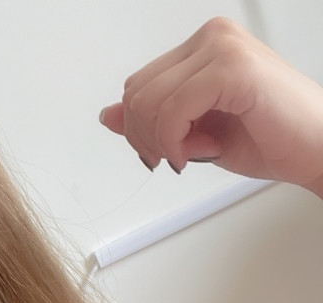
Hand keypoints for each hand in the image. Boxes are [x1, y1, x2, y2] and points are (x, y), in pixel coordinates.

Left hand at [100, 17, 322, 195]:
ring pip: (146, 101)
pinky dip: (173, 142)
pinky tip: (197, 152)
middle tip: (177, 156)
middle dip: (145, 137)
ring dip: (162, 142)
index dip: (139, 129)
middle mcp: (211, 38)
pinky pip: (171, 110)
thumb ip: (151, 121)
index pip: (138, 86)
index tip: (163, 152)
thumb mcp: (193, 134)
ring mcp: (222, 47)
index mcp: (203, 48)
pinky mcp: (232, 67)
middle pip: (135, 92)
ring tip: (194, 152)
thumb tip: (108, 115)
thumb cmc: (269, 139)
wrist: (318, 151)